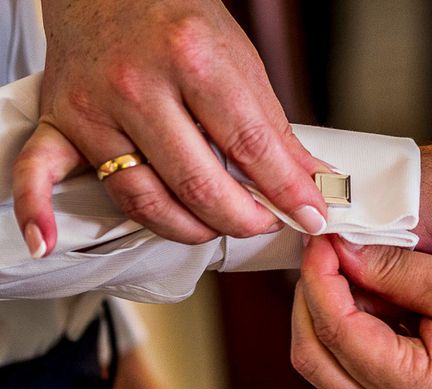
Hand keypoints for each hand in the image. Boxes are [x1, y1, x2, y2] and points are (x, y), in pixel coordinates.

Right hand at [12, 0, 327, 255]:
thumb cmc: (178, 22)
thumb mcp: (241, 65)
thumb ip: (272, 129)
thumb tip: (309, 180)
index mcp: (192, 60)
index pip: (250, 147)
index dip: (287, 191)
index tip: (311, 215)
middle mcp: (137, 86)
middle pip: (196, 184)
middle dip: (242, 219)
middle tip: (263, 222)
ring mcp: (93, 108)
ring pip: (142, 198)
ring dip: (187, 229)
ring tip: (215, 227)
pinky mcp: (61, 122)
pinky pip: (38, 173)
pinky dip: (38, 210)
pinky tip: (46, 240)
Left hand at [291, 235, 431, 388]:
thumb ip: (397, 269)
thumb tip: (342, 248)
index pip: (333, 328)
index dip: (318, 276)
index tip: (322, 236)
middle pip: (312, 354)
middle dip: (310, 296)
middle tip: (327, 250)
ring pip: (325, 359)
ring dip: (327, 308)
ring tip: (348, 265)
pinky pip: (351, 361)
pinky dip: (349, 322)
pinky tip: (369, 290)